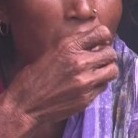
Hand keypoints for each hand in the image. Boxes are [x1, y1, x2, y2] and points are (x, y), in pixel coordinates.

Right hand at [4, 25, 118, 125]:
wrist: (25, 104)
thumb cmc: (34, 77)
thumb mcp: (51, 52)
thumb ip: (73, 45)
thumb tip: (94, 40)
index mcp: (69, 47)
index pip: (102, 33)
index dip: (103, 37)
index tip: (100, 42)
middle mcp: (80, 62)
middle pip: (111, 53)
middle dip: (106, 54)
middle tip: (99, 59)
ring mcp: (85, 81)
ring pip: (112, 70)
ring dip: (107, 69)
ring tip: (97, 71)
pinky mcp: (87, 97)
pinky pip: (104, 86)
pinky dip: (99, 84)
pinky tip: (88, 84)